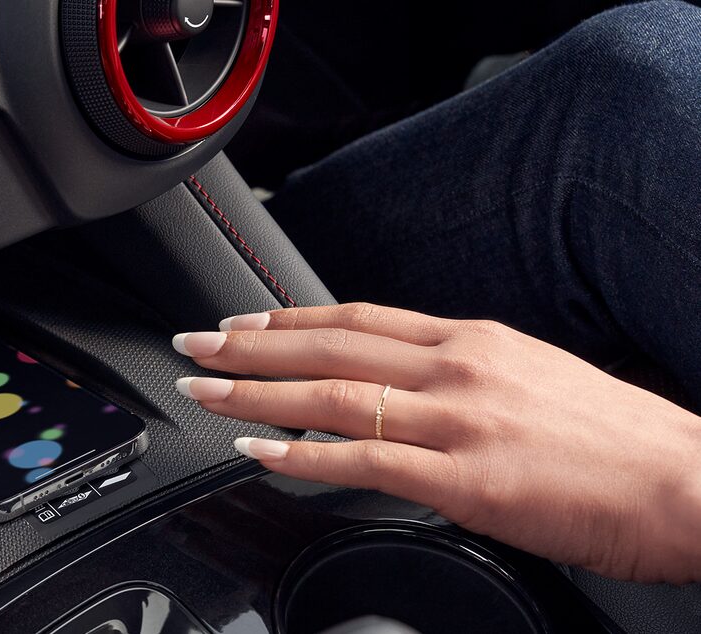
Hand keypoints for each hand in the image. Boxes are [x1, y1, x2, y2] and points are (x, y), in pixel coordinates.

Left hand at [172, 303, 700, 582]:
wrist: (690, 485)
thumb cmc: (617, 440)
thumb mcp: (531, 377)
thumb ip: (459, 376)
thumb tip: (401, 386)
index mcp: (472, 340)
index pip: (357, 317)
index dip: (288, 317)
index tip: (241, 320)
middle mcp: (457, 367)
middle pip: (327, 344)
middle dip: (248, 344)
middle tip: (193, 344)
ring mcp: (459, 419)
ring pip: (330, 394)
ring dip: (253, 393)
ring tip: (203, 392)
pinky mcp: (467, 478)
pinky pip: (363, 460)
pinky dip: (301, 455)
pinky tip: (258, 453)